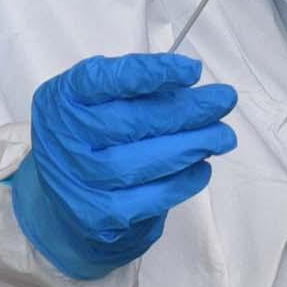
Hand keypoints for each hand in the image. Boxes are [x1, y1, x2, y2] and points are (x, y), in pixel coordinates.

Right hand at [10, 53, 238, 279]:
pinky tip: (201, 166)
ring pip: (145, 163)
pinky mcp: (101, 216)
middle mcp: (65, 140)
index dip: (150, 73)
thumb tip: (194, 88)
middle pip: (133, 122)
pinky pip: (151, 198)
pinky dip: (184, 181)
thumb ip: (135, 90)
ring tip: (222, 135)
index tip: (192, 70)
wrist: (62, 200)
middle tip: (224, 101)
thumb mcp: (96, 101)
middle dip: (187, 110)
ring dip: (193, 146)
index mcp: (62, 100)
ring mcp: (81, 181)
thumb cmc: (90, 137)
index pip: (104, 81)